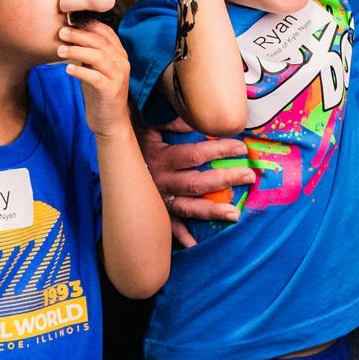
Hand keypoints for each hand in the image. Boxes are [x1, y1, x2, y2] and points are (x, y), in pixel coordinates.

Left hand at [60, 18, 132, 137]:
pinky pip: (95, 77)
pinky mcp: (111, 91)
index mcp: (120, 55)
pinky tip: (68, 69)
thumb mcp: (95, 70)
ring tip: (60, 50)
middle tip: (62, 32)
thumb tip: (72, 35)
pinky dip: (80, 71)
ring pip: (98, 57)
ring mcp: (118, 77)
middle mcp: (122, 63)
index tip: (71, 21)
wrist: (110, 123)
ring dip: (77, 50)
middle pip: (100, 42)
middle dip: (79, 35)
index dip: (89, 25)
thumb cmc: (100, 94)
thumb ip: (89, 54)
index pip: (107, 33)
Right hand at [139, 119, 256, 248]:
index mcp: (163, 158)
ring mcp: (159, 200)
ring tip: (235, 214)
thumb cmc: (131, 143)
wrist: (109, 164)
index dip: (219, 150)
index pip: (195, 154)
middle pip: (198, 183)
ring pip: (189, 207)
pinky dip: (181, 237)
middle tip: (249, 177)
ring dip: (212, 211)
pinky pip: (169, 227)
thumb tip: (193, 116)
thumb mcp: (147, 126)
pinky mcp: (154, 212)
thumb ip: (169, 121)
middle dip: (226, 179)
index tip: (241, 147)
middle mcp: (163, 181)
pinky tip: (195, 244)